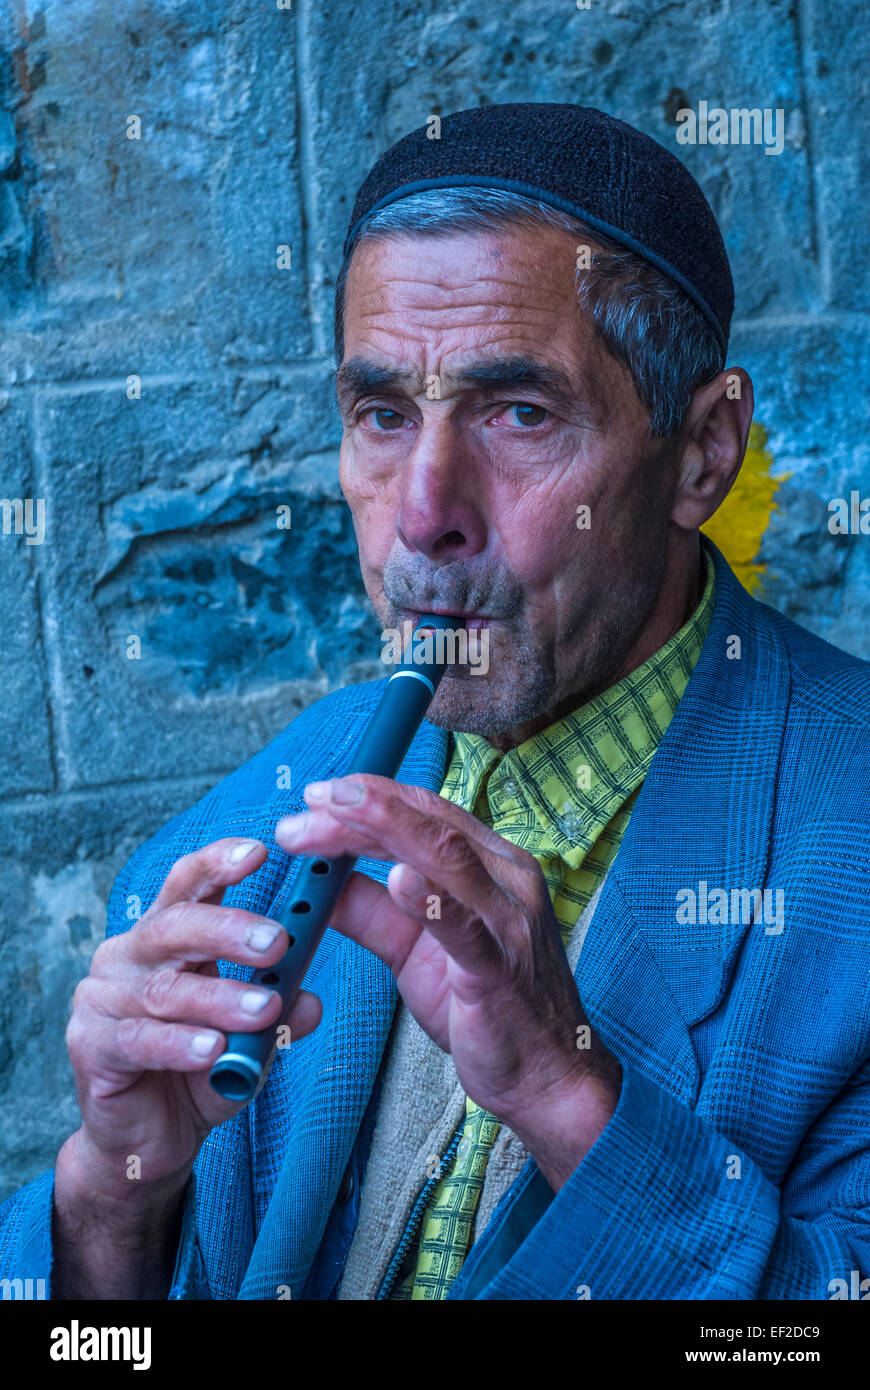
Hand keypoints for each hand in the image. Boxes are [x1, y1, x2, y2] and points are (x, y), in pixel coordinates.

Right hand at [62, 836, 320, 1200]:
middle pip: (175, 927)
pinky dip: (180, 1044)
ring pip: (166, 990)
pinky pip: (139, 1039)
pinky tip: (213, 1052)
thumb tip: (312, 1000)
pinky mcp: (90, 1047)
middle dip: (230, 929)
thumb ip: (277, 1015)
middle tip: (278, 941)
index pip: (187, 886)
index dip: (219, 863)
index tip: (261, 850)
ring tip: (264, 1010)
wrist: (147, 1142)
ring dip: (220, 999)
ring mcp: (101, 1000)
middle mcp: (128, 957)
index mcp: (165, 938)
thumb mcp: (250, 1039)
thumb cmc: (199, 1072)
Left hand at [276, 776, 621, 1188]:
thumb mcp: (414, 952)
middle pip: (430, 823)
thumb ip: (372, 911)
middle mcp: (506, 880)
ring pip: (446, 856)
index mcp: (490, 868)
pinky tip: (397, 879)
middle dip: (365, 805)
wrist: (547, 1078)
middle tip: (311, 799)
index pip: (426, 814)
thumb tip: (320, 878)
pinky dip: (430, 899)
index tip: (318, 795)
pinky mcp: (501, 969)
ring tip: (335, 813)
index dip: (371, 797)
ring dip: (384, 828)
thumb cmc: (488, 1009)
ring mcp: (508, 921)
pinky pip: (465, 927)